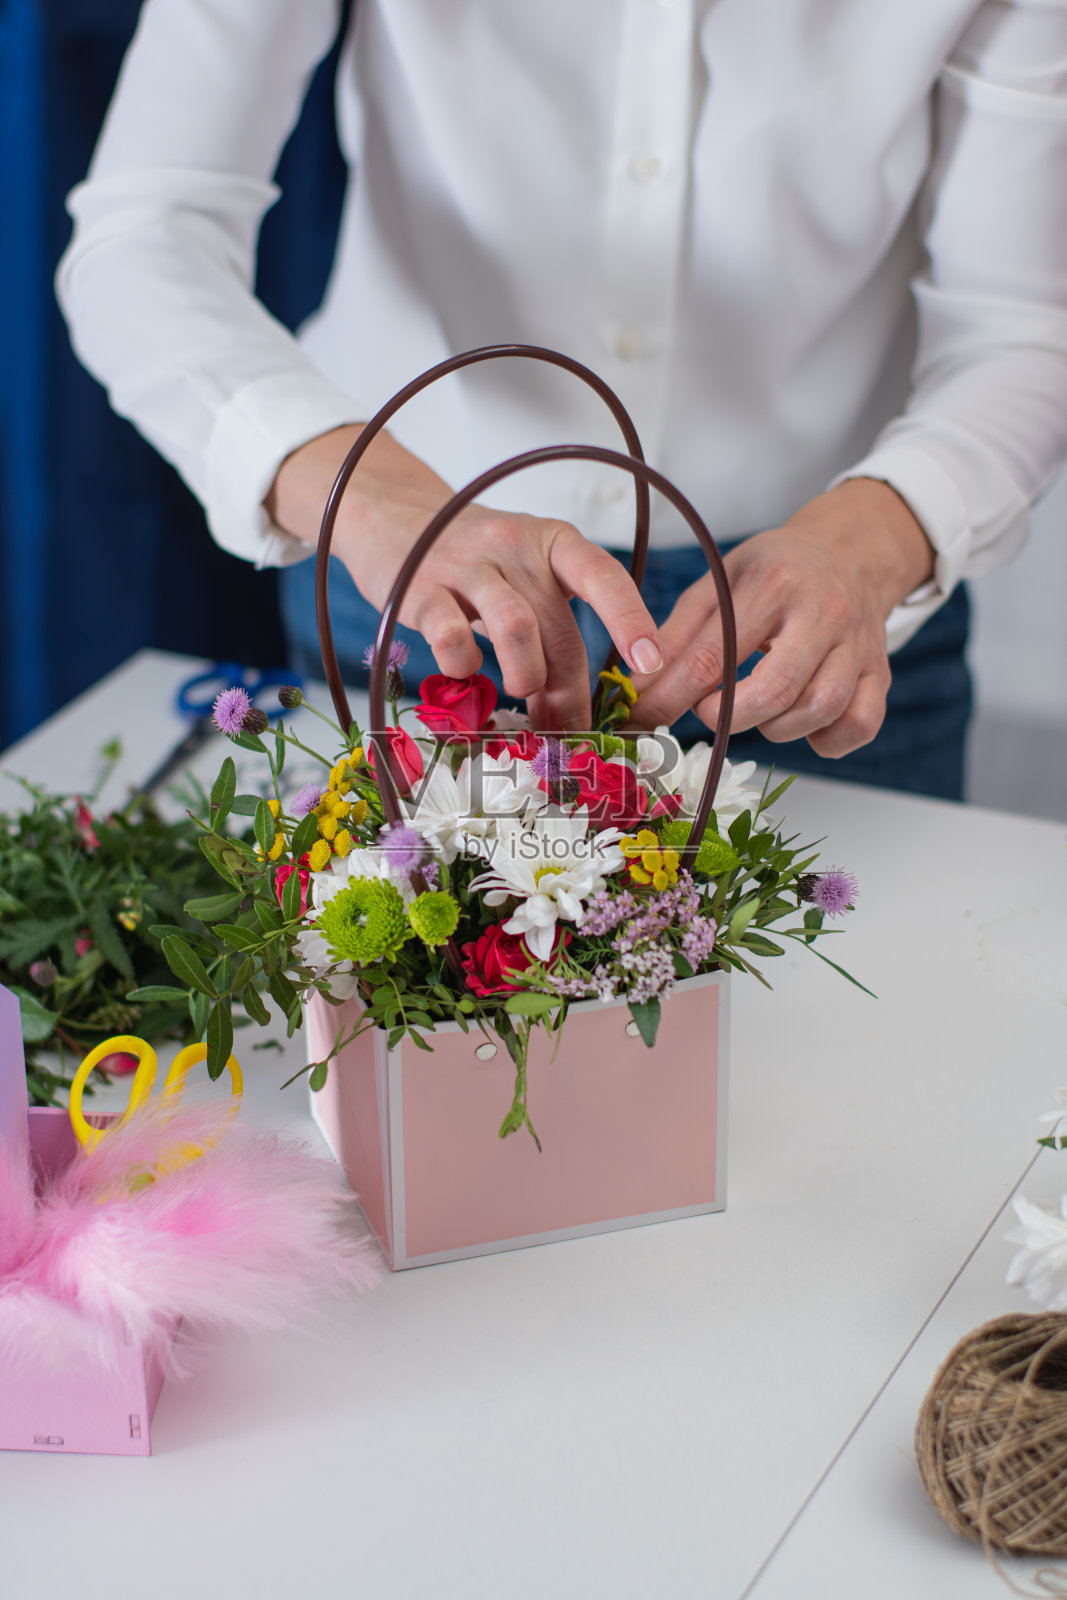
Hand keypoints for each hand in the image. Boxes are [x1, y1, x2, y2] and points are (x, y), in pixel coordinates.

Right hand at [265, 425, 661, 729]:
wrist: (394, 516)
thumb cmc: (474, 560)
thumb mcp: (525, 574)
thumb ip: (551, 628)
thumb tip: (574, 711)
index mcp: (553, 541)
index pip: (603, 576)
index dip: (630, 619)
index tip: (650, 663)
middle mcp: (513, 545)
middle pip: (557, 626)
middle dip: (568, 688)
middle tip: (568, 728)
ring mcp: (464, 564)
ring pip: (515, 628)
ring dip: (525, 675)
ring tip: (519, 689)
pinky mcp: (419, 587)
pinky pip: (452, 636)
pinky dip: (463, 666)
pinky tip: (462, 668)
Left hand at [628, 479, 935, 755]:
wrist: (851, 552)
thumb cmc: (775, 572)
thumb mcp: (719, 584)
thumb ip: (677, 636)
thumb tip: (638, 691)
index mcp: (773, 584)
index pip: (715, 655)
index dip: (673, 697)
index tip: (646, 718)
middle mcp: (823, 612)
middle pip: (775, 690)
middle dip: (728, 717)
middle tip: (708, 712)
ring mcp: (857, 645)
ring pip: (820, 710)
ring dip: (776, 727)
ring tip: (756, 710)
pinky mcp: (880, 672)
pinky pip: (860, 725)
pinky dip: (826, 739)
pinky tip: (802, 722)